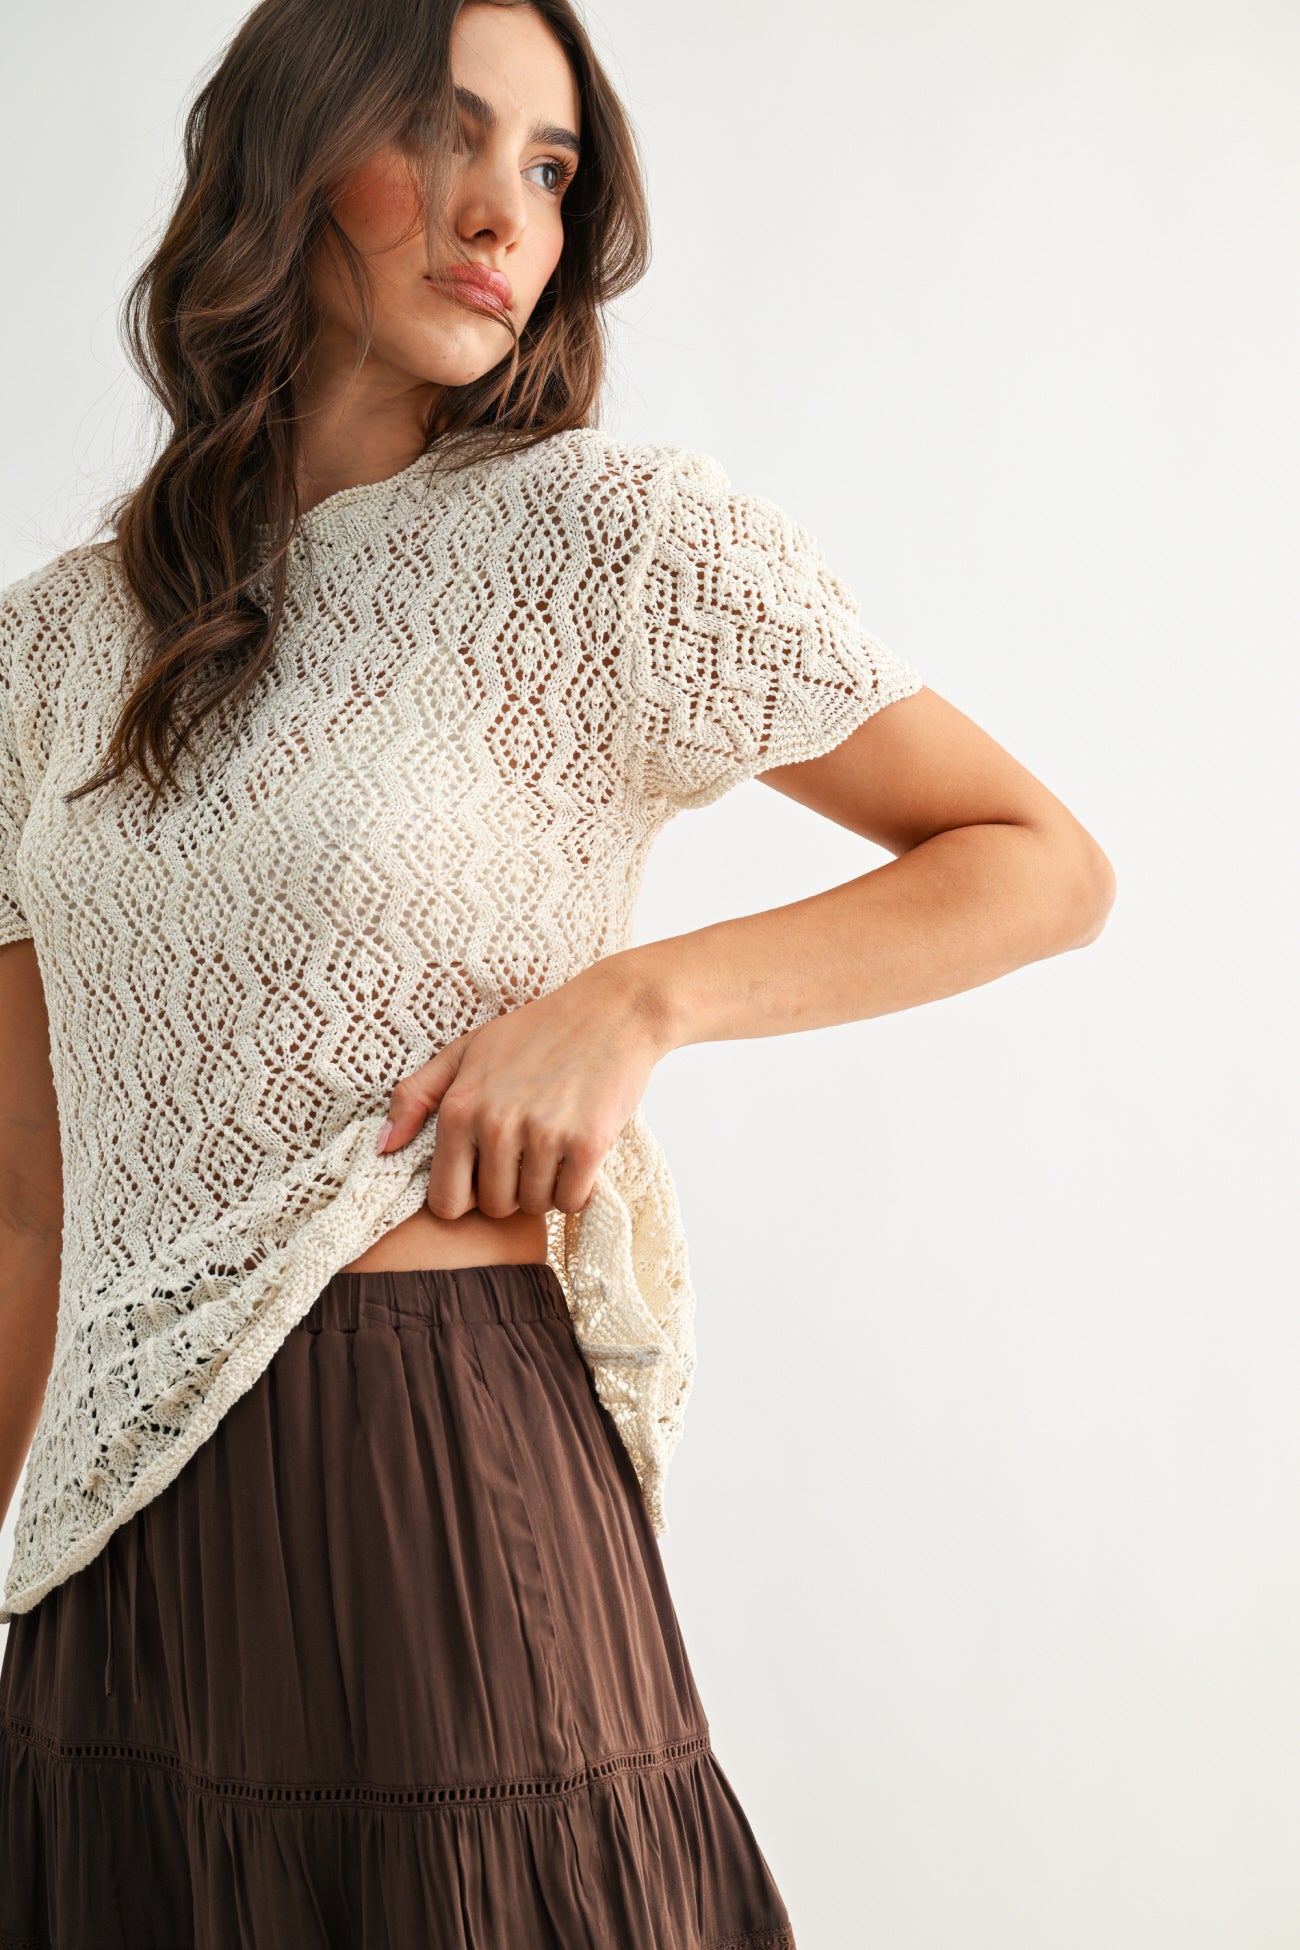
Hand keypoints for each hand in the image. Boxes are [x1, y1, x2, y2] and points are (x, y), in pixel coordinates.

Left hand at [374, 958, 669, 1219]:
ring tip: (554, 1148)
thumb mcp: (466, 1051)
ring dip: (546, 1188)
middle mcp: (495, 1124)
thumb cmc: (536, 1031)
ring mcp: (542, 1134)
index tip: (487, 1171)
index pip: (446, 1201)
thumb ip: (416, 1096)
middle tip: (528, 1153)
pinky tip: (579, 1154)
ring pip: (534, 1206)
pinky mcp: (588, 1142)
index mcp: (459, 1108)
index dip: (468, 1194)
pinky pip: (572, 1200)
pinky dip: (578, 1188)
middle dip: (511, 1190)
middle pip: (494, 1206)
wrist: (611, 1011)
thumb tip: (381, 1149)